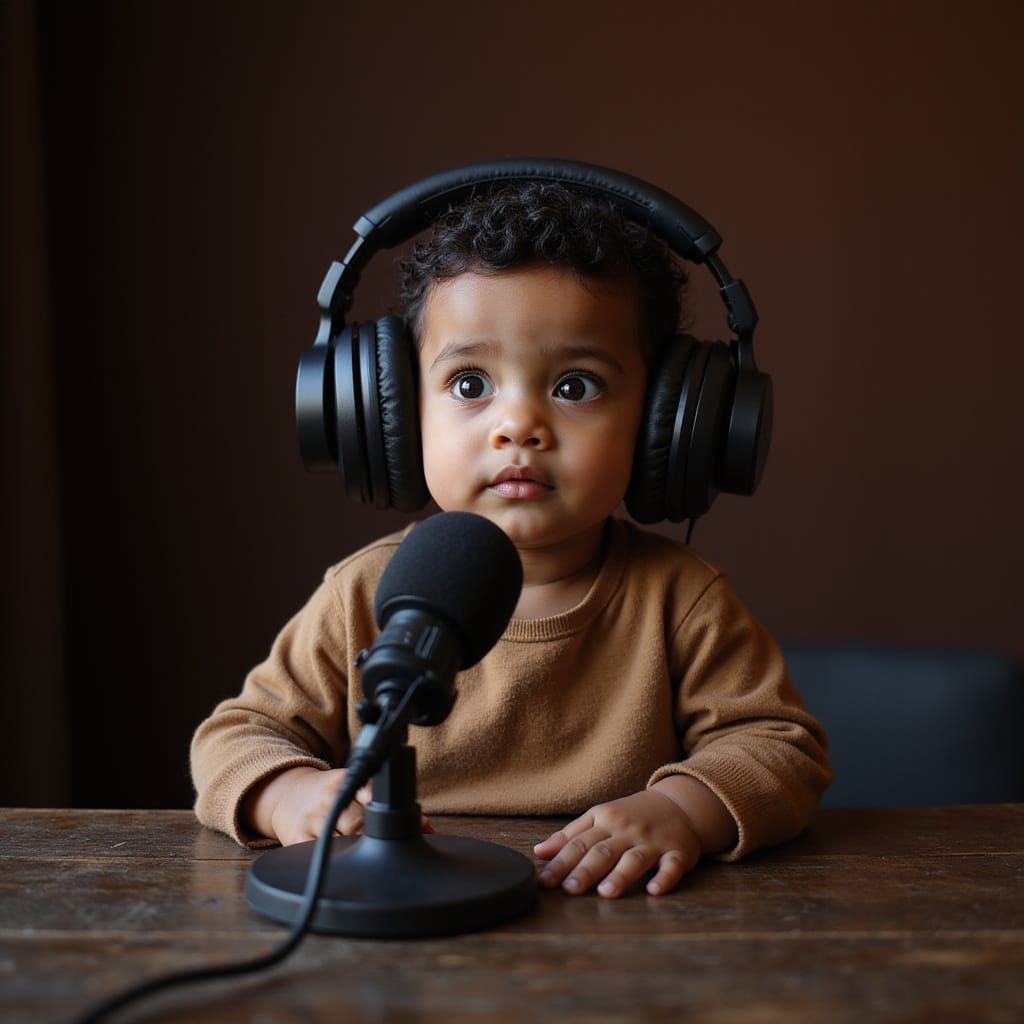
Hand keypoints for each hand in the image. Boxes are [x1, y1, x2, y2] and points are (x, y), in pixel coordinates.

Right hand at [244, 766, 433, 845]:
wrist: (285, 794)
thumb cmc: (328, 795)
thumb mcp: (352, 788)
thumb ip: (381, 803)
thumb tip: (426, 829)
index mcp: (344, 782)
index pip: (374, 797)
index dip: (396, 818)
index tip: (420, 829)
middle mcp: (327, 800)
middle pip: (360, 824)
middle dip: (380, 840)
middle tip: (396, 850)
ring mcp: (310, 821)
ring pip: (343, 843)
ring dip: (363, 855)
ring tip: (375, 859)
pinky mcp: (296, 840)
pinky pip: (322, 857)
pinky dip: (339, 864)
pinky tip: (349, 868)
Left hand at [533, 789, 701, 898]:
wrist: (678, 804)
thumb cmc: (631, 815)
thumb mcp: (599, 816)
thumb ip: (570, 835)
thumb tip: (539, 852)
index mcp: (605, 821)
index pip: (579, 843)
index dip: (561, 862)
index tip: (544, 881)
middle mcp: (627, 831)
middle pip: (603, 851)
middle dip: (586, 870)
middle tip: (569, 890)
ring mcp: (653, 842)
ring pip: (635, 859)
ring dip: (621, 875)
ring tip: (606, 892)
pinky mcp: (677, 853)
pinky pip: (672, 866)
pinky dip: (664, 878)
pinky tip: (654, 890)